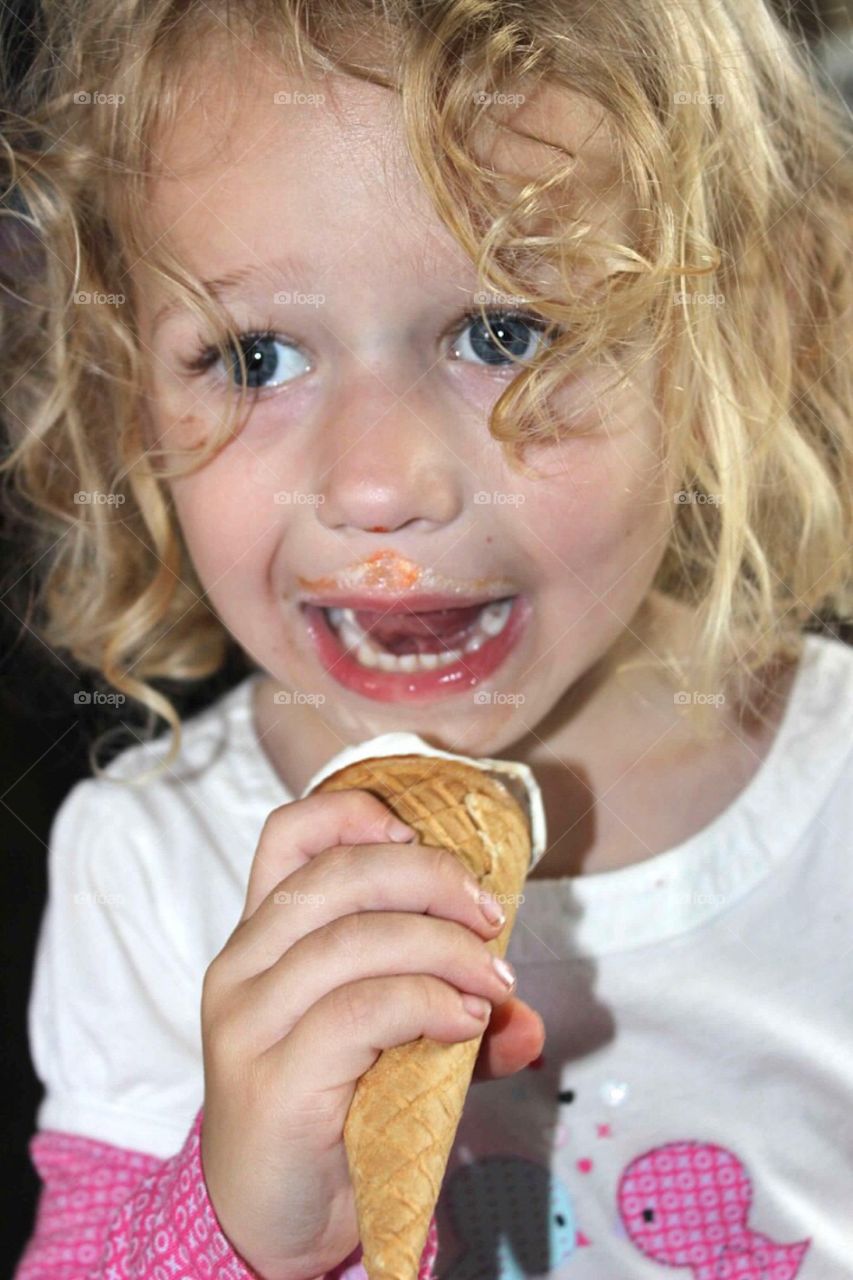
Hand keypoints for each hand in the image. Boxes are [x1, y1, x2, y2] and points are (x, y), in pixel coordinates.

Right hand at [199, 788, 540, 1279]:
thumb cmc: (331, 1113)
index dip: (355, 813)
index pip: (288, 836)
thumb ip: (452, 1014)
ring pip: (352, 940)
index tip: (419, 836)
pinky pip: (361, 1010)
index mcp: (262, 937)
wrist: (270, 1221)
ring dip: (444, 948)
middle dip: (430, 879)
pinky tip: (464, 1021)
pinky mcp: (271, 1080)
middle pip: (336, 876)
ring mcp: (248, 1023)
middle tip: (491, 914)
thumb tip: (530, 1020)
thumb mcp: (392, 1046)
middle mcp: (242, 966)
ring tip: (494, 982)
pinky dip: (428, 1002)